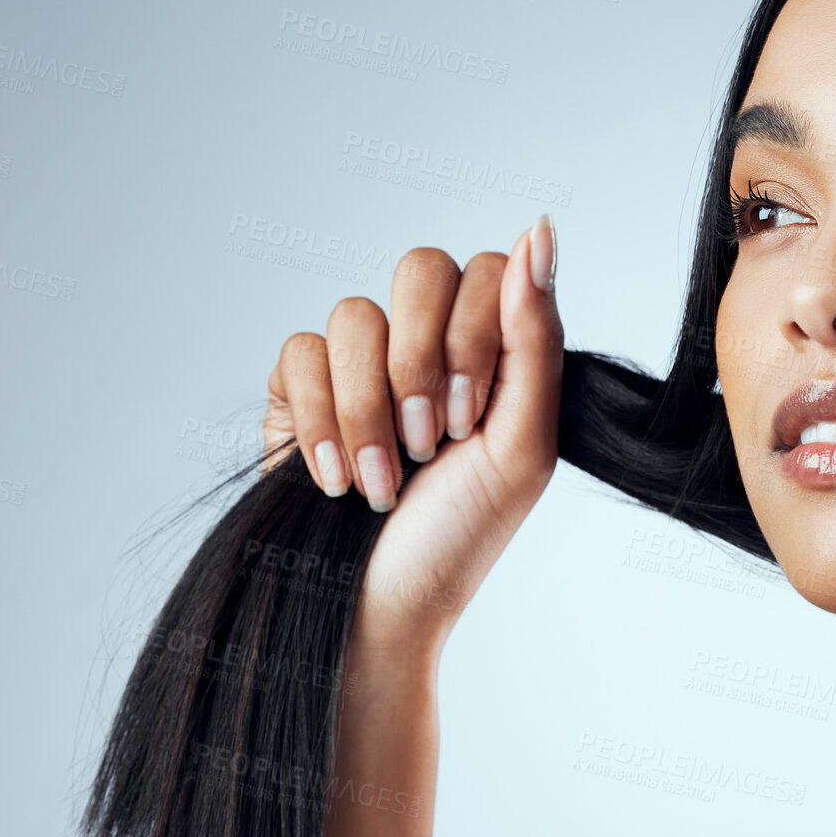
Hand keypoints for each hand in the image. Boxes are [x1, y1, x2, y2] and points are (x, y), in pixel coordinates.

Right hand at [261, 216, 560, 657]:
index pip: (488, 268)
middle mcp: (425, 340)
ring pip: (353, 313)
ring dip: (371, 409)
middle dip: (424, 363)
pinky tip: (335, 476)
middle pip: (420, 266)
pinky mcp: (297, 390)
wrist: (382, 606)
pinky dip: (321, 421)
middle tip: (433, 441)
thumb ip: (536, 335)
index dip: (475, 336)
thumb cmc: (461, 534)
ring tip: (384, 478)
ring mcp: (358, 361)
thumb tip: (539, 229)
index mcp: (491, 346)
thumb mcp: (524, 443)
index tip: (472, 419)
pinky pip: (297, 352)